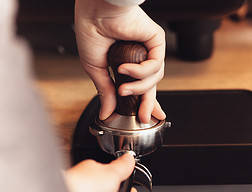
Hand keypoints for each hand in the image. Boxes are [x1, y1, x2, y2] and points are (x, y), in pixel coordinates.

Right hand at [75, 0, 165, 122]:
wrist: (94, 11)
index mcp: (128, 63)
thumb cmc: (92, 31)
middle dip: (148, 103)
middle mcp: (141, 58)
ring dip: (138, 88)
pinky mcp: (157, 41)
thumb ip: (105, 91)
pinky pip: (154, 65)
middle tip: (144, 117)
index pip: (140, 87)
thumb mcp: (96, 69)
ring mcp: (149, 50)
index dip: (142, 103)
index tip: (143, 118)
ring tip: (122, 88)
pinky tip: (125, 67)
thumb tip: (106, 112)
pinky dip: (140, 71)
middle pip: (151, 86)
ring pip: (154, 79)